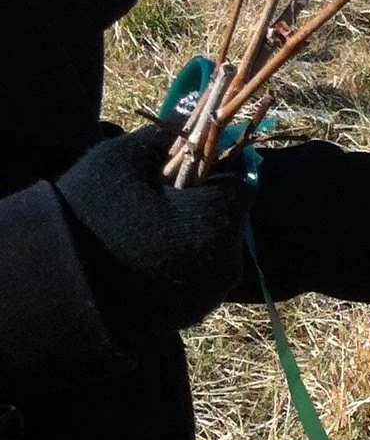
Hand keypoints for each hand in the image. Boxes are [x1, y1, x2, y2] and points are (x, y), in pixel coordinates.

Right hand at [55, 123, 250, 333]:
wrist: (59, 285)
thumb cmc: (91, 215)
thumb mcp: (124, 160)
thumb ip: (163, 139)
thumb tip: (187, 123)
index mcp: (219, 223)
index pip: (240, 181)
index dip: (217, 164)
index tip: (190, 158)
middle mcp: (226, 264)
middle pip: (227, 219)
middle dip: (204, 203)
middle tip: (162, 193)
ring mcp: (209, 296)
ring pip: (213, 250)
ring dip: (193, 235)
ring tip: (150, 226)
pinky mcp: (189, 316)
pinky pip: (196, 279)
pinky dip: (181, 264)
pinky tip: (145, 256)